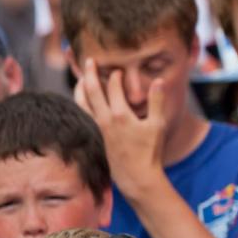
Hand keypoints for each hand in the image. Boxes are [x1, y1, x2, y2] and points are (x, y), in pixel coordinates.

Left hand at [74, 59, 167, 196]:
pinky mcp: (97, 136)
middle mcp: (105, 120)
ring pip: (82, 103)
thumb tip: (158, 81)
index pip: (113, 87)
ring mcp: (99, 129)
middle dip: (89, 74)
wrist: (136, 177)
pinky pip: (84, 114)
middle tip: (89, 61)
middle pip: (91, 91)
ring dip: (80, 88)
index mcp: (120, 115)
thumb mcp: (157, 126)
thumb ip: (157, 101)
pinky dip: (82, 102)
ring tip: (81, 77)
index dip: (115, 76)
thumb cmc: (150, 153)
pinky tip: (84, 100)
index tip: (118, 69)